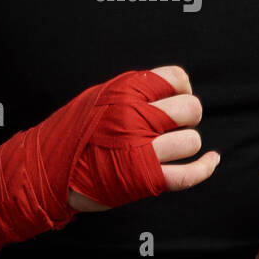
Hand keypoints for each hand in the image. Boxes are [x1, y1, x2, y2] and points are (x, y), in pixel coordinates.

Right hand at [68, 64, 219, 210]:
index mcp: (124, 92)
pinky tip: (211, 161)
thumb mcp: (97, 98)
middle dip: (189, 117)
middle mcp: (135, 117)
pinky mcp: (144, 179)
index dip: (184, 89)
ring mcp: (140, 149)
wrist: (46, 170)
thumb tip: (165, 88)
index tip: (177, 100)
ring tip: (173, 148)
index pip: (175, 78)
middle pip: (190, 109)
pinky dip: (205, 168)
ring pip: (191, 141)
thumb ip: (131, 91)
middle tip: (176, 126)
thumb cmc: (70, 133)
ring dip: (188, 145)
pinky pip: (188, 175)